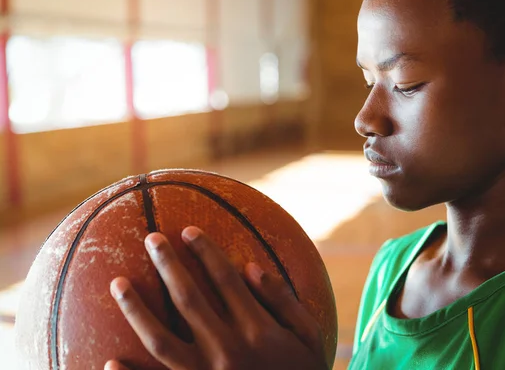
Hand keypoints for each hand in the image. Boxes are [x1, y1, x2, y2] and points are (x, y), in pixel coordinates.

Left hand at [104, 226, 328, 369]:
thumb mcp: (309, 337)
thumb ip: (284, 301)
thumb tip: (251, 267)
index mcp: (257, 329)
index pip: (224, 279)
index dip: (205, 251)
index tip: (188, 231)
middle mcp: (227, 349)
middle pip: (189, 299)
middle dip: (168, 265)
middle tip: (151, 238)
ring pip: (161, 339)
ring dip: (136, 309)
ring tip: (118, 284)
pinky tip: (110, 362)